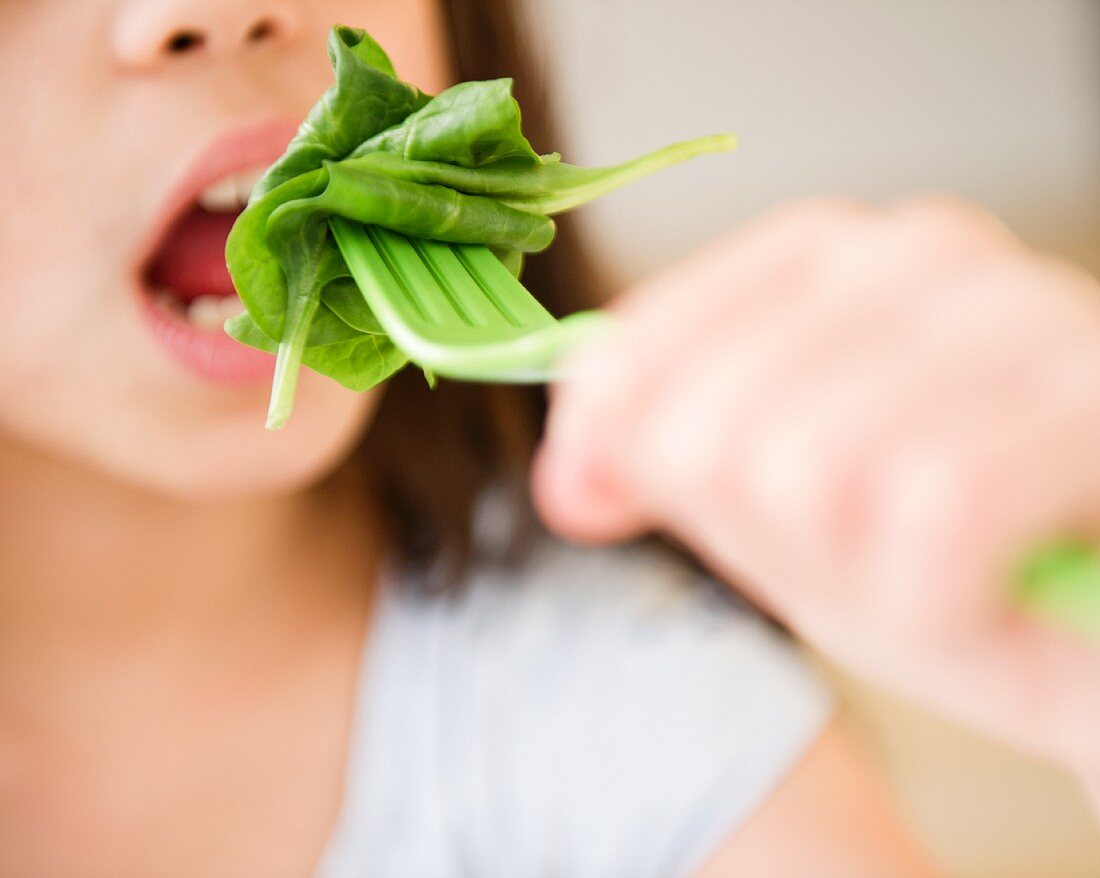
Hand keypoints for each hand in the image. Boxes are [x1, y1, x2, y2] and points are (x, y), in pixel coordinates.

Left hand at [533, 196, 1099, 786]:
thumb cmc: (958, 570)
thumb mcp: (790, 514)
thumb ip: (681, 471)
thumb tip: (567, 482)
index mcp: (837, 260)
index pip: (651, 332)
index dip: (599, 426)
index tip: (583, 500)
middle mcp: (924, 256)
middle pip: (711, 421)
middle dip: (758, 534)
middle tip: (850, 562)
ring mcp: (1022, 312)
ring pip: (806, 469)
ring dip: (857, 575)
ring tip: (929, 580)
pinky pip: (932, 519)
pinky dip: (939, 605)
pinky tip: (985, 601)